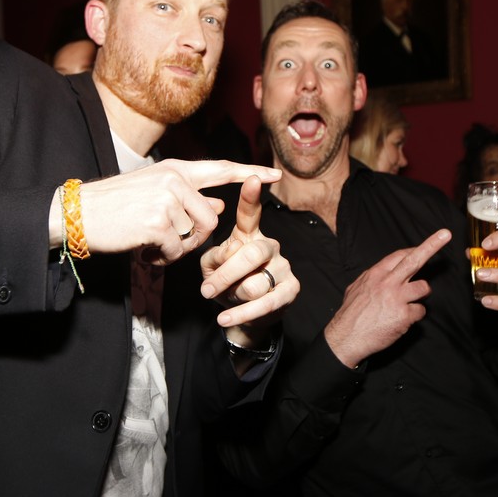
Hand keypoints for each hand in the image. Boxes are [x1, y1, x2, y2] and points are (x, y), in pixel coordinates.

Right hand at [63, 160, 282, 265]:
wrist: (76, 214)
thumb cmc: (113, 207)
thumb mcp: (153, 194)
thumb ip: (188, 197)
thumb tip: (220, 205)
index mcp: (175, 169)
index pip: (220, 170)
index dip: (250, 173)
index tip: (274, 174)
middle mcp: (174, 180)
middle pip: (210, 219)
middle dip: (194, 239)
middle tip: (165, 242)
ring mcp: (166, 199)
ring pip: (193, 238)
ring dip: (174, 250)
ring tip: (149, 243)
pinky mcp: (156, 222)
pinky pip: (175, 251)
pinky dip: (160, 259)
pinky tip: (142, 250)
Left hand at [198, 176, 297, 332]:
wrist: (245, 313)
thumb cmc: (227, 283)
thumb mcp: (211, 268)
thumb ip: (214, 257)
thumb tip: (227, 255)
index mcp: (249, 234)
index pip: (250, 213)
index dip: (250, 196)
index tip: (252, 177)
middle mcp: (269, 245)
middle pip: (250, 254)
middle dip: (225, 275)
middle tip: (206, 290)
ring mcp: (283, 266)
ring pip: (254, 283)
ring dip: (234, 296)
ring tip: (229, 298)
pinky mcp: (291, 289)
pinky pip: (264, 303)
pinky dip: (240, 313)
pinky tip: (225, 318)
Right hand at [323, 230, 451, 368]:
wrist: (346, 337)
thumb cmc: (351, 314)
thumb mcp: (356, 288)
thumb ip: (372, 279)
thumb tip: (383, 274)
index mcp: (376, 274)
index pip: (400, 255)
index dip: (416, 249)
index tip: (428, 244)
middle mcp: (388, 283)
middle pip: (414, 260)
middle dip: (432, 245)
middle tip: (445, 234)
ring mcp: (397, 298)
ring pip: (424, 288)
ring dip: (420, 295)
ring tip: (406, 304)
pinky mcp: (404, 315)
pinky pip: (420, 311)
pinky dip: (413, 316)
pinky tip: (400, 321)